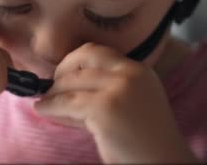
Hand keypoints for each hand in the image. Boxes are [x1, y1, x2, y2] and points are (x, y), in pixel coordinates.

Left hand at [33, 43, 196, 163]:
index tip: (63, 73)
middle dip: (62, 69)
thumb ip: (100, 94)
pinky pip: (67, 103)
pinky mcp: (104, 108)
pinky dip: (51, 106)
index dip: (76, 61)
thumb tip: (60, 91)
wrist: (163, 163)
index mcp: (140, 70)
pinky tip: (42, 109)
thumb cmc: (144, 142)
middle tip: (51, 85)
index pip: (100, 52)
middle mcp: (131, 73)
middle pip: (84, 57)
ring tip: (44, 101)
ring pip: (72, 80)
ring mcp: (118, 89)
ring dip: (53, 91)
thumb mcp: (127, 107)